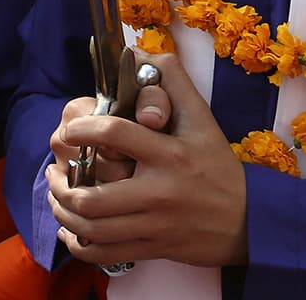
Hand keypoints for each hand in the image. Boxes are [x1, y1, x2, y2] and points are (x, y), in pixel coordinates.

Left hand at [46, 52, 247, 267]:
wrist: (250, 221)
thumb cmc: (219, 167)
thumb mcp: (203, 120)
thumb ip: (174, 83)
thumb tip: (142, 52)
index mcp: (169, 154)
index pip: (115, 133)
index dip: (81, 129)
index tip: (69, 131)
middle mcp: (159, 191)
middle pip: (93, 197)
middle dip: (61, 185)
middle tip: (55, 171)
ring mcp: (155, 225)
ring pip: (93, 227)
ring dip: (64, 213)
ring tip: (58, 196)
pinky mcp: (154, 249)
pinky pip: (105, 253)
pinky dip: (80, 245)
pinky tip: (71, 230)